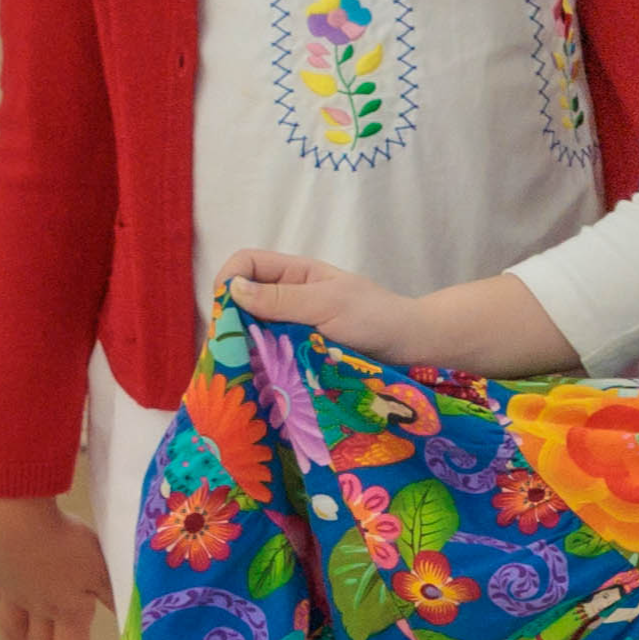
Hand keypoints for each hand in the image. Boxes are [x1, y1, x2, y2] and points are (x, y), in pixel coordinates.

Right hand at [221, 248, 442, 362]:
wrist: (411, 346)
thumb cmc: (376, 317)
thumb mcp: (329, 303)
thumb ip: (283, 298)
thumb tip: (233, 289)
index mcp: (295, 274)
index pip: (245, 264)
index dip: (229, 281)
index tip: (227, 313)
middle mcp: (287, 297)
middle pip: (240, 299)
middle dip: (232, 320)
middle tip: (232, 349)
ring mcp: (290, 325)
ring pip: (250, 329)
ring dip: (245, 345)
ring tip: (246, 366)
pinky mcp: (295, 351)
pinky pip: (267, 352)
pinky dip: (260, 361)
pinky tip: (260, 375)